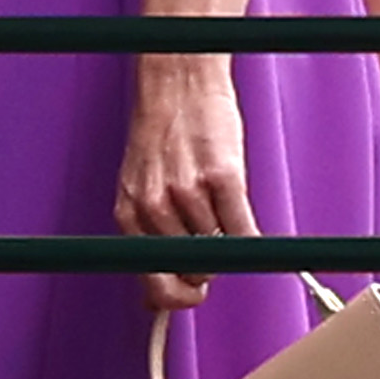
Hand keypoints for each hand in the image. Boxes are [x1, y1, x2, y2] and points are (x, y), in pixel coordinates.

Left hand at [114, 53, 259, 313]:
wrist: (178, 79)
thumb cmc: (162, 131)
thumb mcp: (139, 186)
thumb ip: (146, 236)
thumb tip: (153, 299)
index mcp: (129, 212)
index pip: (153, 284)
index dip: (177, 299)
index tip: (191, 297)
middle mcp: (154, 206)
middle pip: (191, 272)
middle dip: (205, 270)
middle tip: (212, 251)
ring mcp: (189, 192)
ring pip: (218, 252)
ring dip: (225, 243)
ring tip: (218, 211)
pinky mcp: (224, 178)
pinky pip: (243, 231)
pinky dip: (250, 238)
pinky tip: (247, 228)